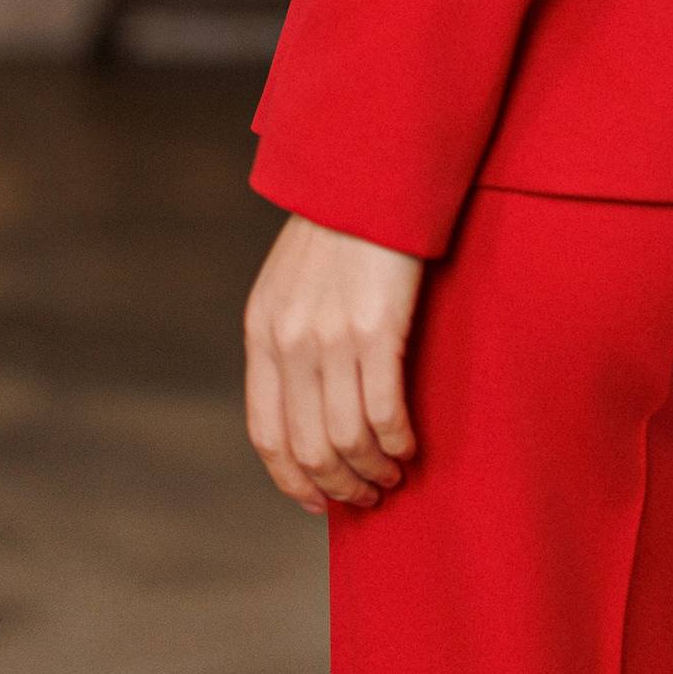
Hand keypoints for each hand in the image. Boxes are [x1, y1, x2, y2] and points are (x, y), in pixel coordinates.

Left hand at [243, 213, 423, 515]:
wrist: (370, 172)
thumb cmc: (341, 224)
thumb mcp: (291, 280)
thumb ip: (290, 335)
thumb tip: (308, 399)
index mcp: (262, 331)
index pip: (267, 433)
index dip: (292, 479)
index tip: (318, 501)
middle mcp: (289, 342)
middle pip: (307, 447)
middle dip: (338, 486)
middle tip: (367, 497)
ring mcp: (331, 337)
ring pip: (345, 439)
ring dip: (371, 471)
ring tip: (392, 476)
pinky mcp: (377, 329)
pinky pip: (383, 411)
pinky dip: (396, 442)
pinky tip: (410, 446)